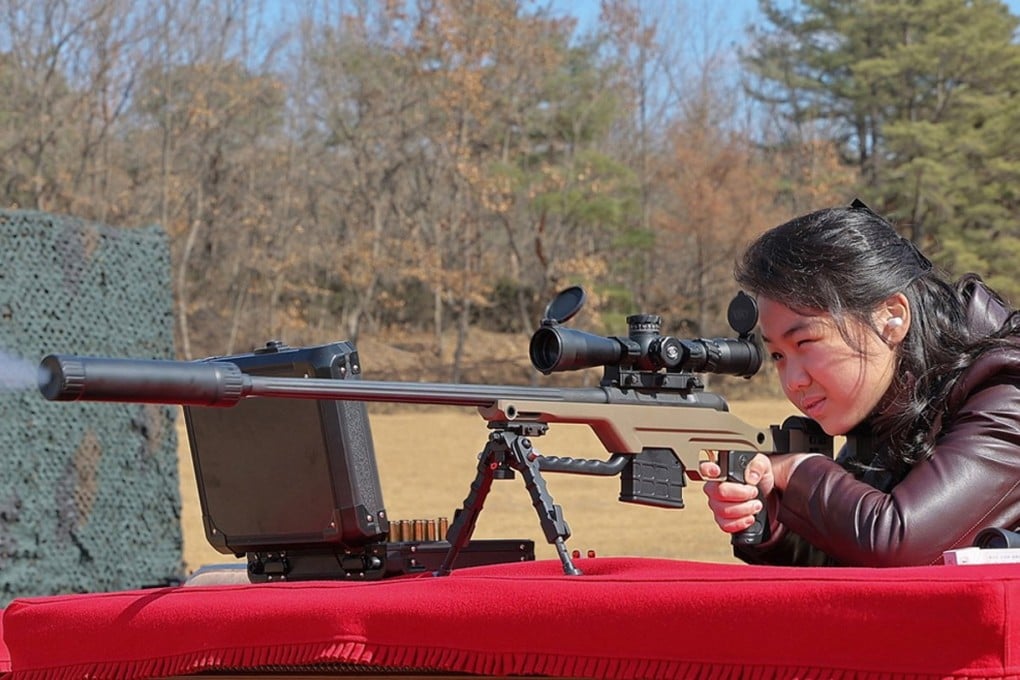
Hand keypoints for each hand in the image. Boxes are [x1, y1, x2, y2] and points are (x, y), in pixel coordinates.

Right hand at [699, 453, 818, 536]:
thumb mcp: (763, 465)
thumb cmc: (759, 478)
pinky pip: (726, 525)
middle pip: (719, 493)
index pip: (705, 468)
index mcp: (721, 471)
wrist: (767, 496)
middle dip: (741, 494)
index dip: (708, 470)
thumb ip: (757, 465)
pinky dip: (741, 523)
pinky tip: (750, 517)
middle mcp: (715, 488)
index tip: (718, 472)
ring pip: (724, 511)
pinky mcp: (722, 520)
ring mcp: (717, 505)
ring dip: (745, 509)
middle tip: (753, 492)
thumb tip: (751, 476)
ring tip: (756, 505)